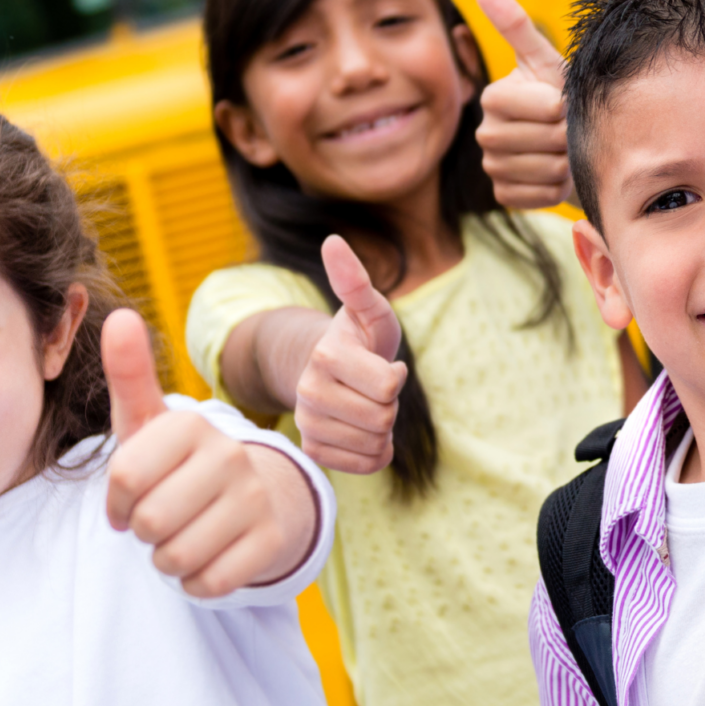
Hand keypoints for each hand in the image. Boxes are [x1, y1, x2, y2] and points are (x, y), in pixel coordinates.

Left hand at [103, 308, 309, 596]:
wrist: (262, 495)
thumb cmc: (185, 462)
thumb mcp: (152, 421)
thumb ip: (131, 373)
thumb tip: (121, 316)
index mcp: (193, 424)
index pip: (125, 479)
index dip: (117, 501)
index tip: (131, 498)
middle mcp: (230, 455)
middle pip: (149, 522)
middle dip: (144, 532)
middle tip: (162, 519)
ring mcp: (255, 498)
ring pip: (176, 557)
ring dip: (168, 559)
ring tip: (183, 536)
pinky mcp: (272, 540)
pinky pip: (208, 583)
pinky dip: (197, 582)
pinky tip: (209, 557)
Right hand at [294, 236, 408, 474]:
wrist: (330, 373)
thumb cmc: (360, 339)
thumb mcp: (368, 309)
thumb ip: (355, 280)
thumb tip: (333, 240)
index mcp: (325, 356)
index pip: (389, 386)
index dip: (396, 376)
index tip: (386, 365)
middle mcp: (308, 392)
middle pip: (383, 418)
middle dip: (390, 404)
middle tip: (375, 388)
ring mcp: (307, 423)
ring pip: (375, 444)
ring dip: (384, 428)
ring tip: (367, 405)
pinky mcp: (313, 450)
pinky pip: (365, 465)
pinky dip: (375, 452)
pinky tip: (364, 431)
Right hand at [475, 0, 571, 207]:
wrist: (569, 140)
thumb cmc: (560, 93)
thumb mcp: (545, 59)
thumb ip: (516, 25)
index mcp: (491, 97)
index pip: (545, 108)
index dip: (567, 107)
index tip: (567, 102)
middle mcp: (484, 134)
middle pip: (547, 141)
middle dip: (569, 136)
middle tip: (571, 128)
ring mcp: (491, 167)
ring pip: (545, 171)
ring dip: (567, 163)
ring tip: (566, 150)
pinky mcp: (503, 196)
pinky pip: (539, 197)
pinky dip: (557, 189)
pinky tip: (557, 174)